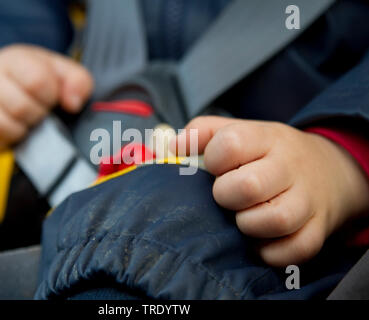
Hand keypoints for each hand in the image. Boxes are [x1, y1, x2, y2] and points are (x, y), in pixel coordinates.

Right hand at [0, 44, 92, 150]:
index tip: (51, 97)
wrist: (3, 83)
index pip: (37, 80)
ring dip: (20, 130)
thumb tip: (73, 104)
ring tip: (27, 123)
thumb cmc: (37, 79)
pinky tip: (12, 133)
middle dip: (37, 115)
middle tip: (40, 112)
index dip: (50, 95)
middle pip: (19, 107)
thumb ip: (78, 82)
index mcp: (15, 60)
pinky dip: (3, 141)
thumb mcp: (63, 73)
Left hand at [172, 116, 368, 265]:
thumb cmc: (270, 154)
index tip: (215, 167)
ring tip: (243, 217)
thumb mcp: (242, 131)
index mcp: (267, 138)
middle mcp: (290, 166)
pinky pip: (295, 249)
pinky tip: (260, 240)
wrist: (329, 170)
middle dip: (225, 195)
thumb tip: (174, 146)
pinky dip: (271, 252)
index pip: (232, 143)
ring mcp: (308, 199)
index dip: (213, 159)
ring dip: (249, 225)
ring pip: (276, 220)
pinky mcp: (318, 229)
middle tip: (226, 196)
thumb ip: (204, 132)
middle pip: (249, 185)